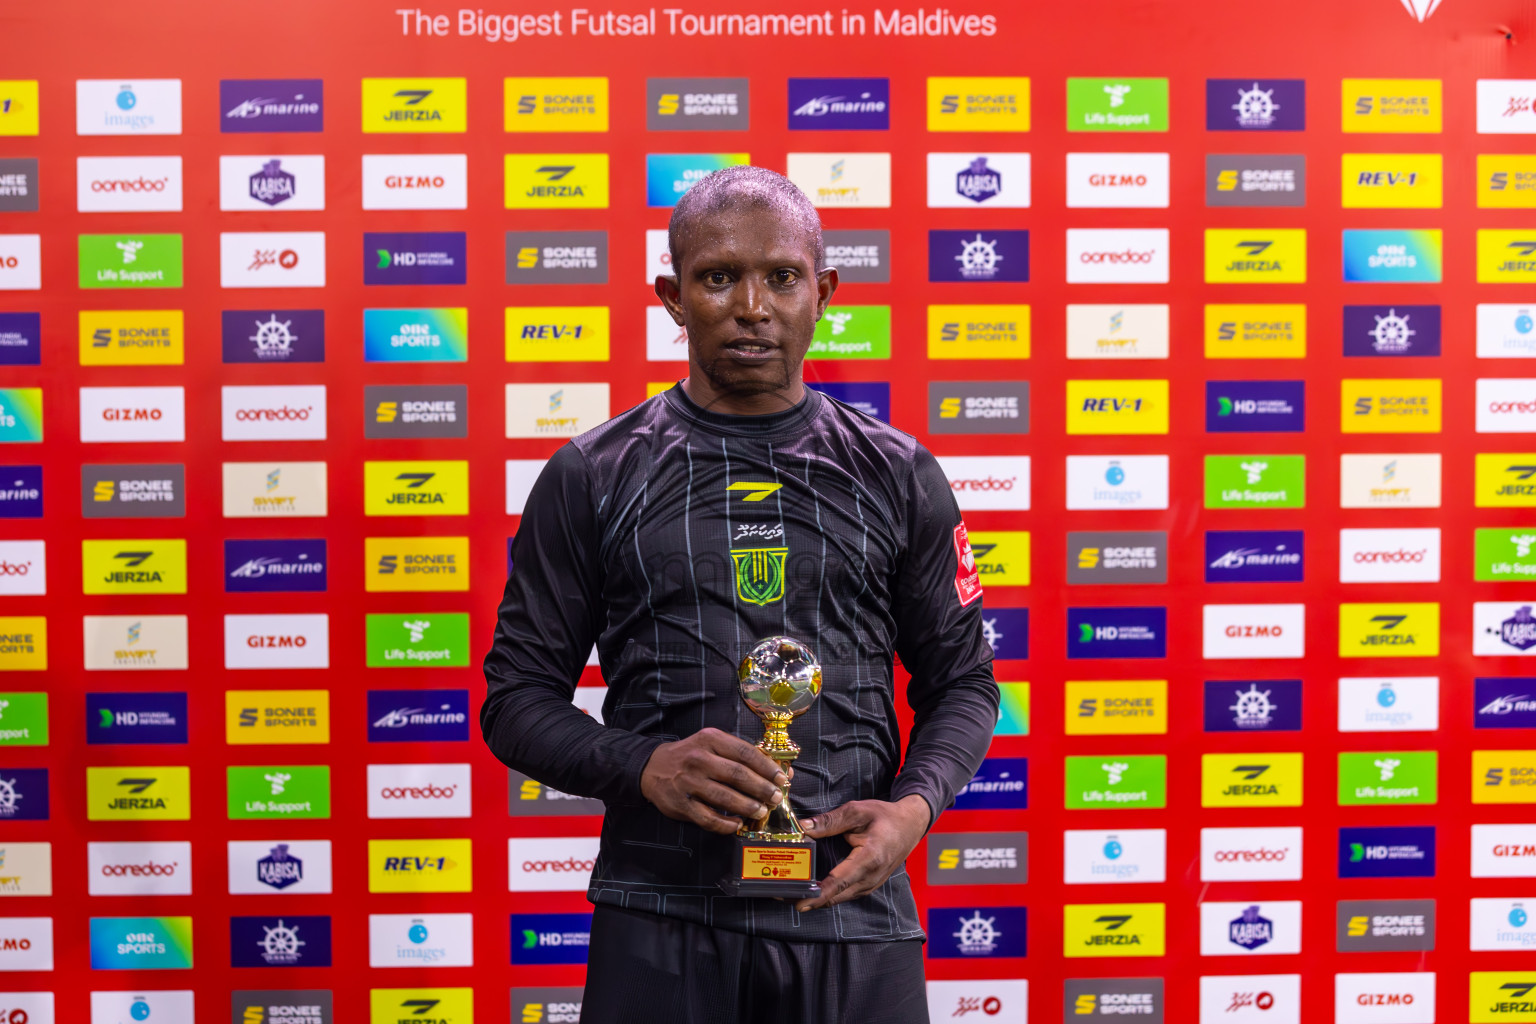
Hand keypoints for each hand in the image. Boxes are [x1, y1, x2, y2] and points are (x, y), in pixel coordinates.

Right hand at [640, 727, 786, 834]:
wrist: (652, 767)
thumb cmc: (690, 755)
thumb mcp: (712, 744)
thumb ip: (741, 755)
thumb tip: (777, 770)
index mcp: (710, 740)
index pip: (745, 753)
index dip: (767, 767)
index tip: (781, 778)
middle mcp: (699, 759)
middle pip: (738, 775)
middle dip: (761, 789)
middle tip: (775, 797)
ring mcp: (689, 783)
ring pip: (725, 798)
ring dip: (748, 807)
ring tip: (761, 811)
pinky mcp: (681, 804)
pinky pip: (708, 818)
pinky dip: (726, 824)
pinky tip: (737, 824)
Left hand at [794, 794, 931, 911]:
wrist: (910, 826)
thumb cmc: (886, 817)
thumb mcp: (858, 811)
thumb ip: (830, 821)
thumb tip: (804, 828)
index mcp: (869, 858)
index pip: (839, 882)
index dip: (818, 894)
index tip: (799, 902)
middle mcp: (870, 877)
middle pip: (836, 896)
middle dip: (808, 898)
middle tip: (781, 894)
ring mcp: (870, 885)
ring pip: (839, 898)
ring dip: (816, 898)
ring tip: (790, 893)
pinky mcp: (868, 886)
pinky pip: (844, 895)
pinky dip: (827, 895)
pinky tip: (811, 890)